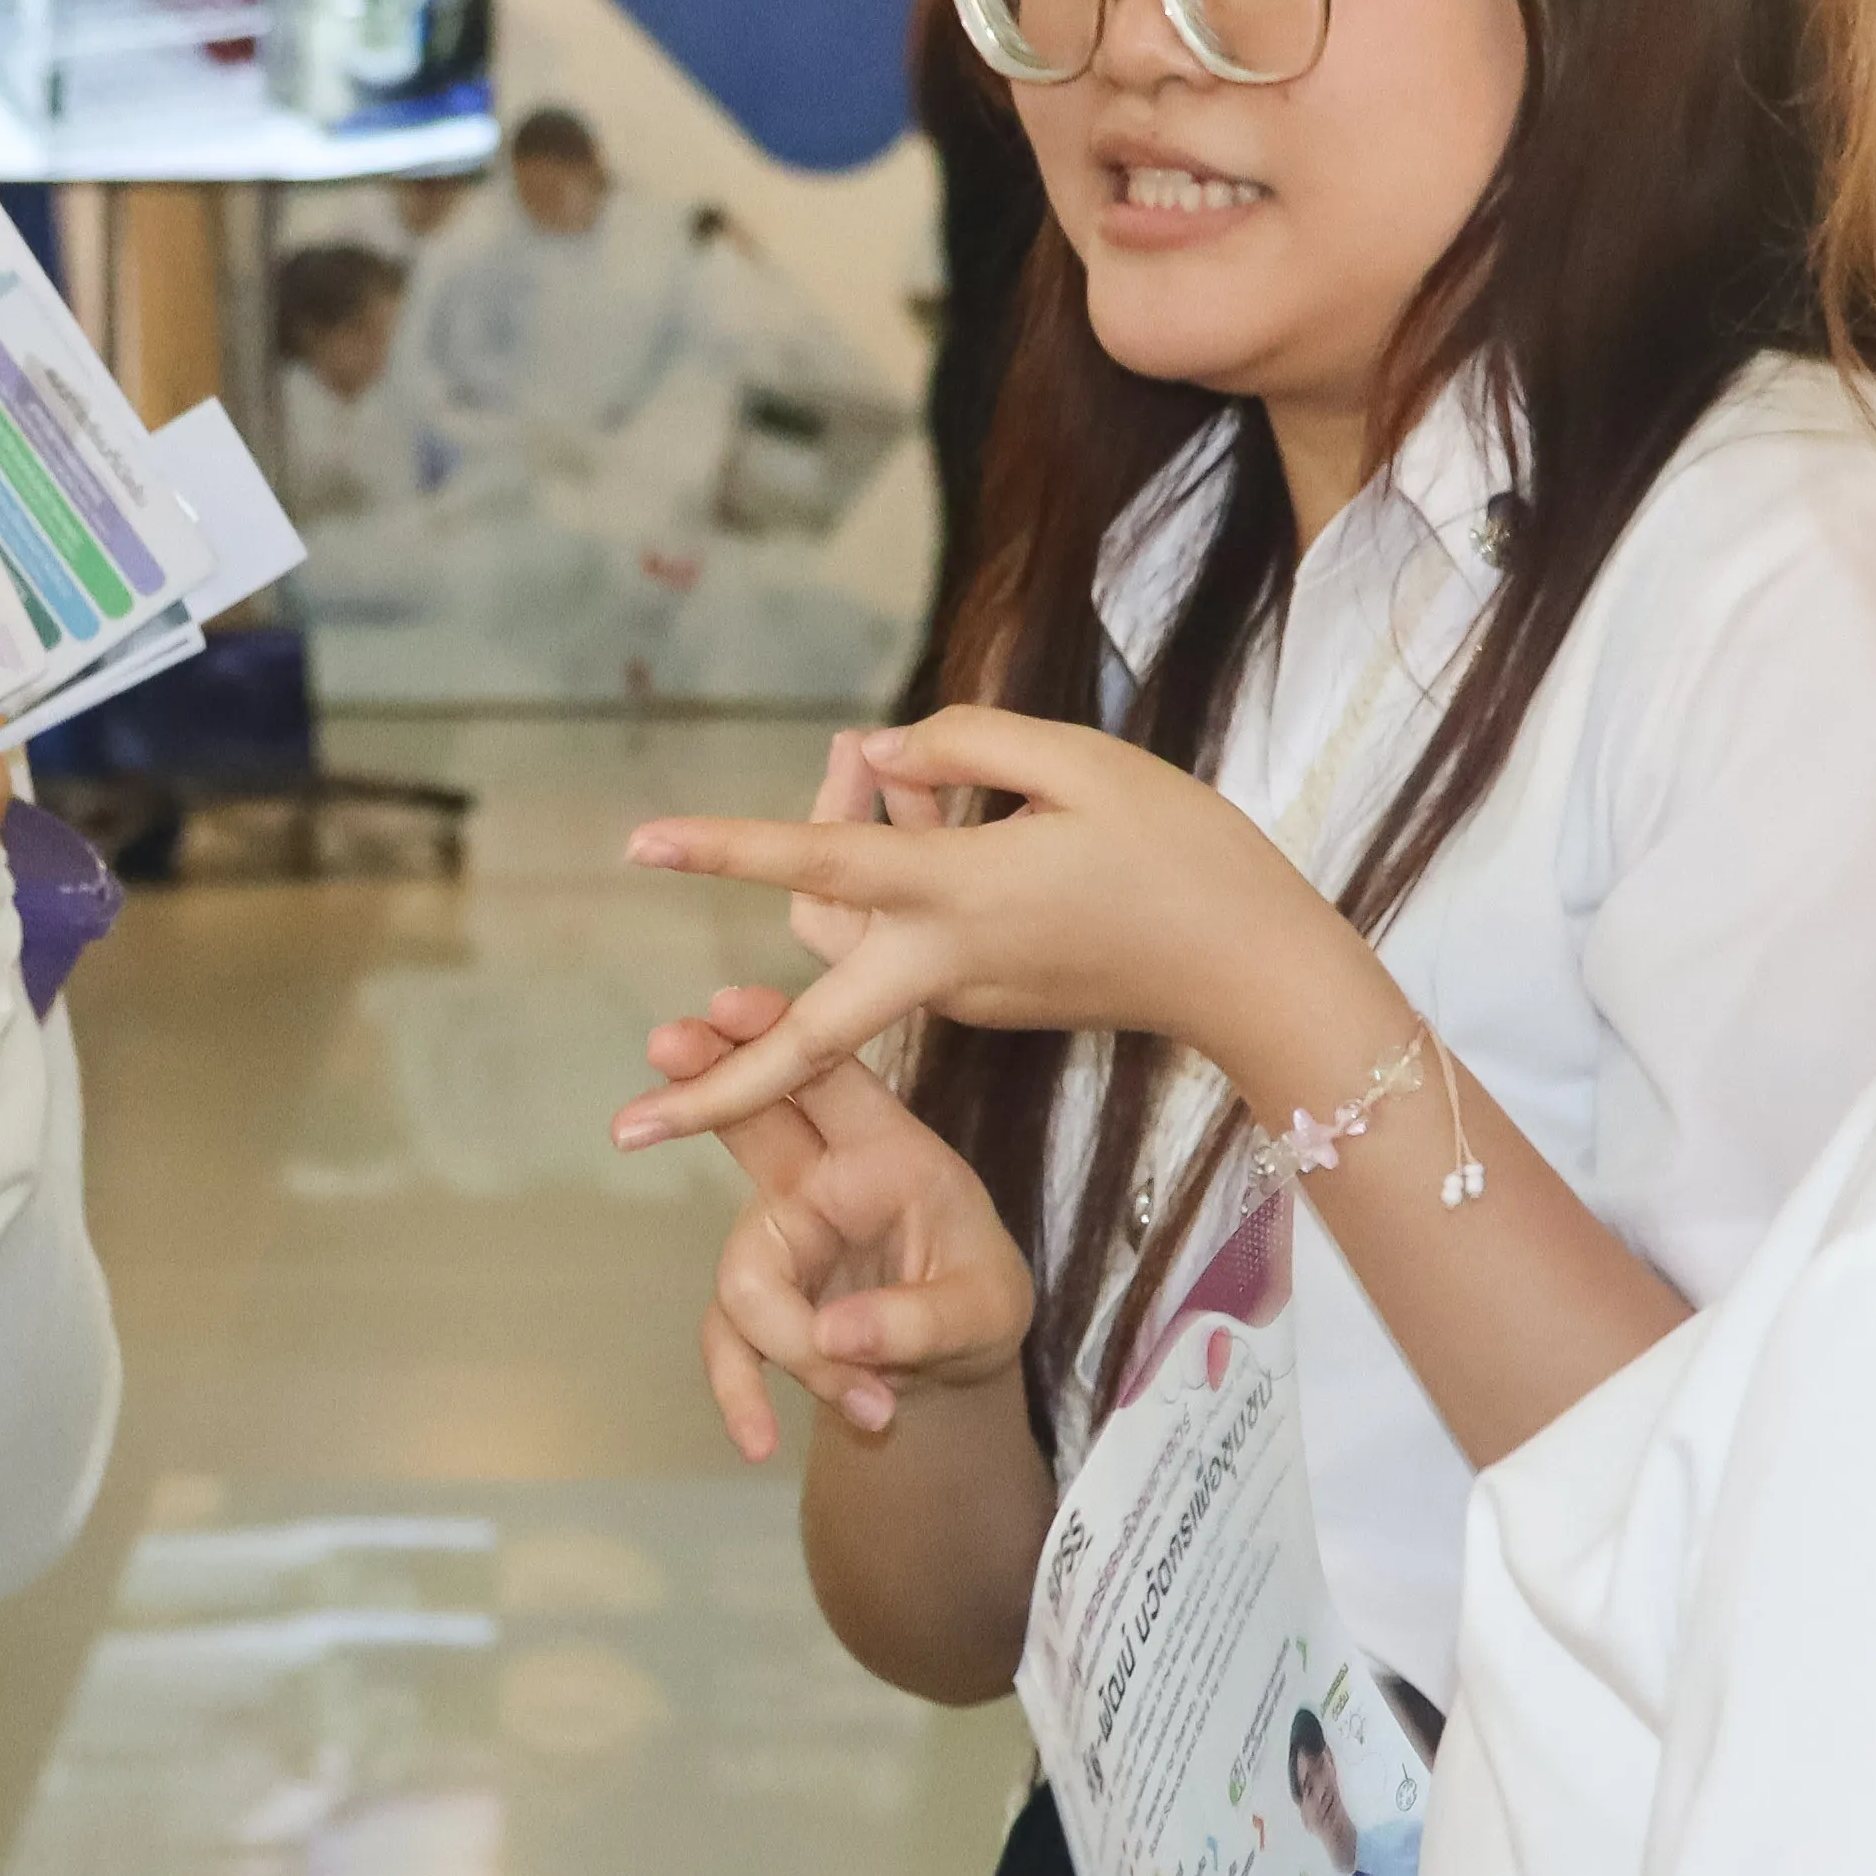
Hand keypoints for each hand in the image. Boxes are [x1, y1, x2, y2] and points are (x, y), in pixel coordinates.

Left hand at [614, 704, 1372, 1148]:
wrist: (1255, 969)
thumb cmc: (1184, 852)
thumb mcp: (1083, 763)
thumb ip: (968, 745)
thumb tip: (879, 749)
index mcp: (957, 894)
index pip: (819, 865)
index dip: (726, 849)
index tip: (638, 844)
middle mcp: (941, 963)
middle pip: (801, 1034)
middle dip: (711, 1092)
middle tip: (621, 1130)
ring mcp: (962, 996)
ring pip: (848, 951)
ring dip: (827, 873)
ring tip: (883, 766)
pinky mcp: (988, 1005)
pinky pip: (902, 946)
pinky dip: (889, 885)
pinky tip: (935, 801)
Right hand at [637, 982, 1035, 1458]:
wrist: (955, 1365)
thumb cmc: (978, 1302)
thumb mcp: (983, 1314)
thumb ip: (919, 1320)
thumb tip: (833, 1336)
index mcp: (887, 1151)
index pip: (827, 1077)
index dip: (772, 1037)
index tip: (721, 1009)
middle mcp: (822, 1177)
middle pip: (748, 1121)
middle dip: (699, 1094)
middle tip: (647, 1084)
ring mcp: (780, 1233)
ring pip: (744, 1272)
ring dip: (792, 1347)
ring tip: (873, 1406)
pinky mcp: (761, 1294)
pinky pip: (729, 1337)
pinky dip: (742, 1389)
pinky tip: (759, 1441)